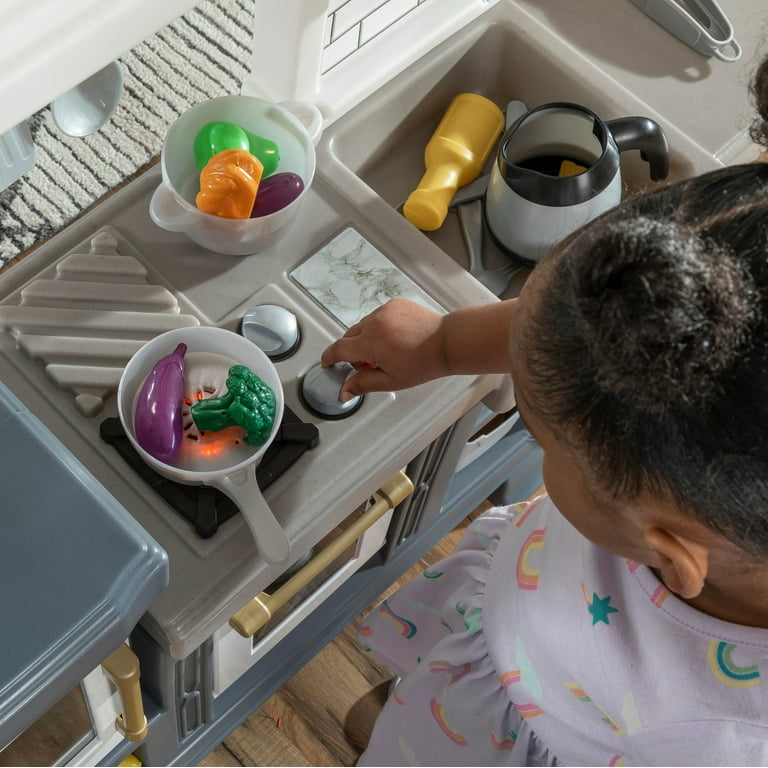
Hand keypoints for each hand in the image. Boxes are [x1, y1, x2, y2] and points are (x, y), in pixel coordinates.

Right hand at [320, 299, 447, 399]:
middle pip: (350, 337)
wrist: (447, 342)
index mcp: (371, 343)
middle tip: (368, 365)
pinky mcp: (395, 304)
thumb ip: (363, 384)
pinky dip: (380, 327)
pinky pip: (379, 316)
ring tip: (387, 352)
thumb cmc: (425, 362)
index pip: (339, 349)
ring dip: (367, 338)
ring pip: (364, 326)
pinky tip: (396, 339)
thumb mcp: (391, 380)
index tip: (327, 362)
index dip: (330, 357)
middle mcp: (375, 322)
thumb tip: (344, 392)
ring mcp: (385, 310)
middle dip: (354, 351)